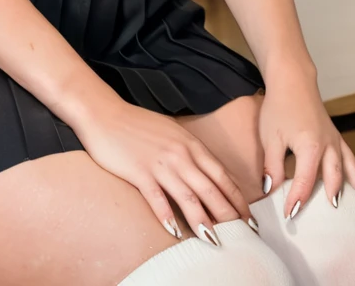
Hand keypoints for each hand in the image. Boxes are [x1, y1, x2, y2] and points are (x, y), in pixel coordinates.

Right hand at [73, 95, 255, 243]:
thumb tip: (208, 175)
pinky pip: (157, 198)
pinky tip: (174, 230)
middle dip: (229, 215)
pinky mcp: (139, 172)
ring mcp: (160, 164)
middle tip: (242, 236)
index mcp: (190, 144)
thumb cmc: (139, 125)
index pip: (221, 175)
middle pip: (210, 189)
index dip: (237, 199)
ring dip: (202, 221)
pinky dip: (167, 215)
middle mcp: (180, 155)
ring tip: (214, 240)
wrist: (105, 114)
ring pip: (188, 197)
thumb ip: (191, 152)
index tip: (248, 218)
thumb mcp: (172, 133)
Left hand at [259, 64, 354, 216]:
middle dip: (324, 201)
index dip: (297, 200)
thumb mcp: (270, 137)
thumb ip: (271, 166)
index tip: (289, 216)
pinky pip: (350, 159)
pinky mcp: (336, 136)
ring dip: (347, 192)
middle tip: (321, 222)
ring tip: (351, 212)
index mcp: (310, 147)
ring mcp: (335, 140)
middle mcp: (328, 146)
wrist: (292, 79)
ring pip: (346, 171)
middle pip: (330, 181)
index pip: (304, 182)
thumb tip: (270, 191)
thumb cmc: (279, 106)